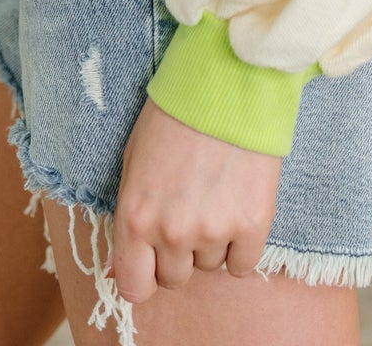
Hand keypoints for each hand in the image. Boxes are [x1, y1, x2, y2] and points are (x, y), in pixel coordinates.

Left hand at [110, 97, 281, 303]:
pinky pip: (243, 265)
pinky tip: (237, 210)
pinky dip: (241, 246)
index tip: (153, 259)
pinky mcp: (253, 224)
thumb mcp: (133, 163)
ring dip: (211, 242)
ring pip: (210, 267)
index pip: (133, 288)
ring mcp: (214, 231)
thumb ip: (128, 217)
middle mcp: (171, 233)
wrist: (225, 83)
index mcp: (135, 218)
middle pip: (175, 278)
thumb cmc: (172, 116)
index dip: (144, 274)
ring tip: (215, 195)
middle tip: (188, 210)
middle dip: (179, 253)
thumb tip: (118, 269)